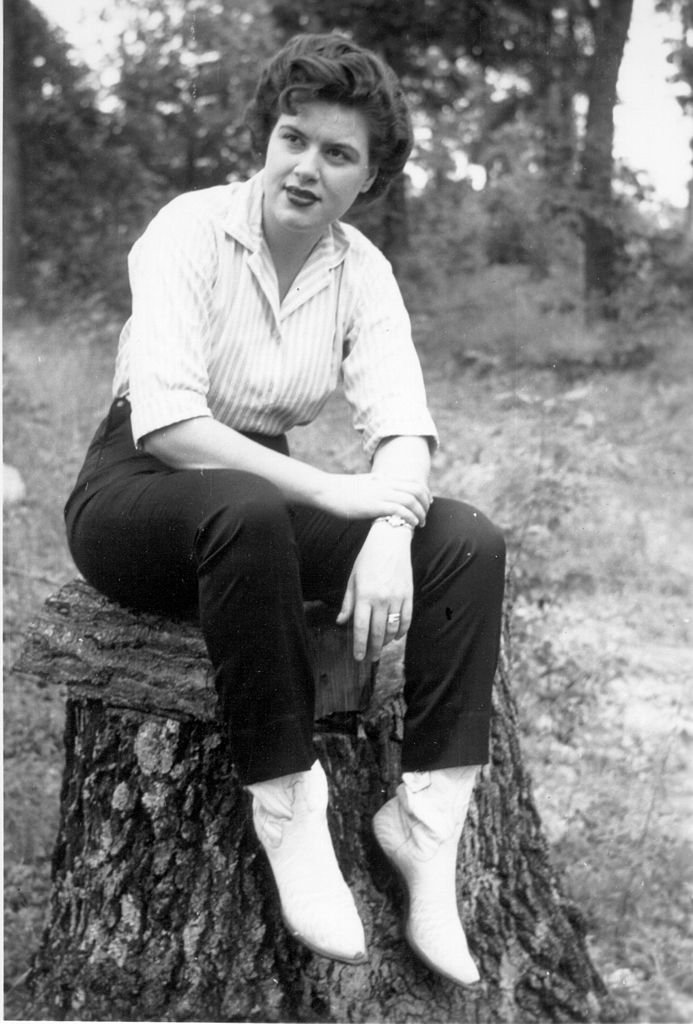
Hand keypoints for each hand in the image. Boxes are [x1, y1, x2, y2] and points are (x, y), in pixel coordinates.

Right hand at [318, 472, 430, 527]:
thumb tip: (381, 481)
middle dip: (425, 504)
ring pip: (411, 500)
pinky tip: (412, 525)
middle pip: (416, 490)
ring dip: (420, 513)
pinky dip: (409, 517)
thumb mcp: (363, 481)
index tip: (427, 503)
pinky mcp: (375, 505)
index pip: (413, 482)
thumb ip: (375, 481)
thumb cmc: (342, 489)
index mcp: (384, 478)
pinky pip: (399, 510)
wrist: (327, 491)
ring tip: (420, 523)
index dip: (424, 492)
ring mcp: (381, 494)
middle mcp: (386, 484)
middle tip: (425, 516)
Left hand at [336, 523, 413, 661]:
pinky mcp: (409, 595)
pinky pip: (406, 619)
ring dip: (387, 641)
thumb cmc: (367, 559)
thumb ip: (348, 602)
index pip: (361, 627)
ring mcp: (396, 597)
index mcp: (364, 595)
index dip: (359, 645)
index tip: (358, 657)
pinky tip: (396, 636)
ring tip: (382, 647)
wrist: (390, 541)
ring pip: (393, 628)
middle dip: (374, 648)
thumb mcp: (353, 579)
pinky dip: (402, 631)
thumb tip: (340, 621)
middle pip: (378, 632)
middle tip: (371, 658)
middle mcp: (381, 599)